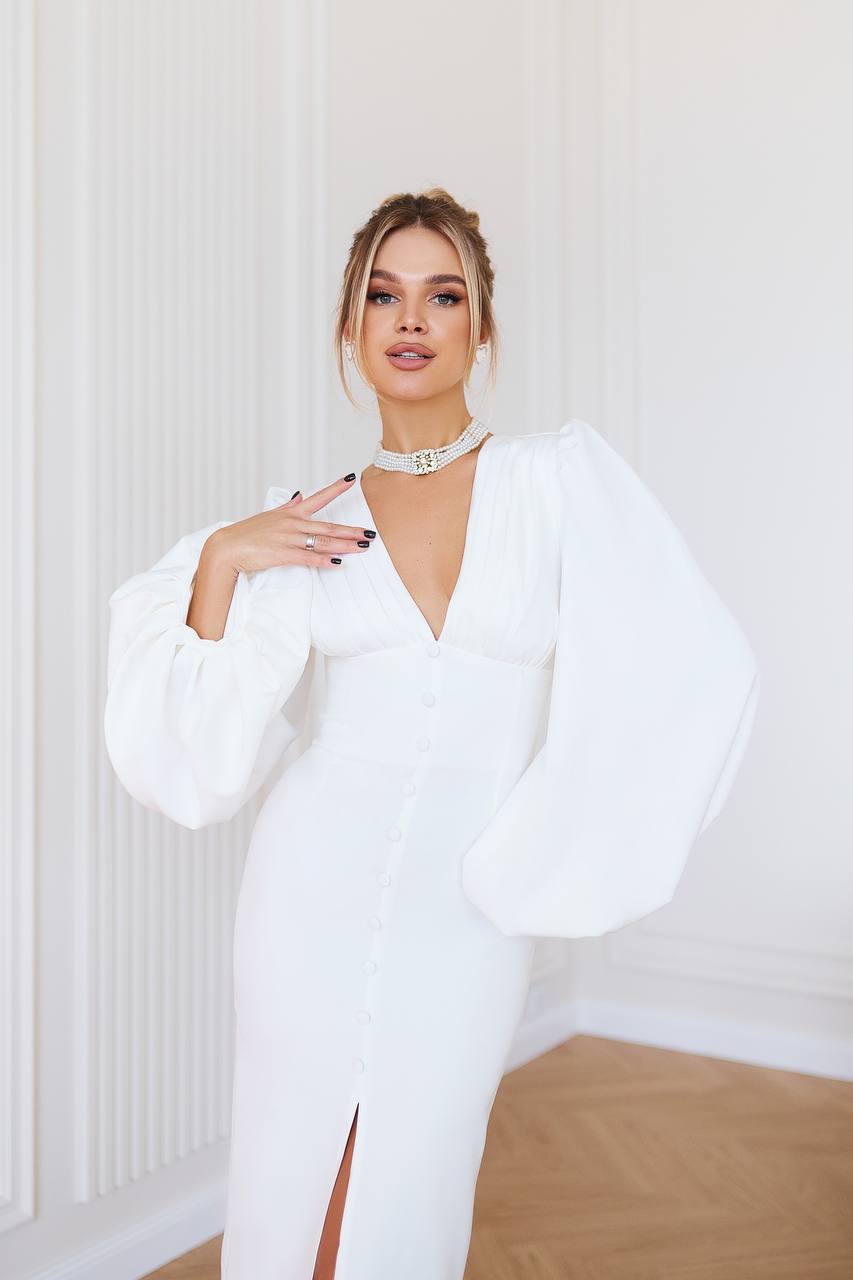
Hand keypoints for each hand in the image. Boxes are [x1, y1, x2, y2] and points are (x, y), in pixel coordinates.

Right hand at [205, 474, 373, 575]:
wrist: (228, 547)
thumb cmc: (248, 533)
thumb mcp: (270, 515)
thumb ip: (288, 506)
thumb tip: (299, 495)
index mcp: (291, 512)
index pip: (319, 497)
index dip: (336, 488)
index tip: (351, 478)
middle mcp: (293, 523)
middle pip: (329, 526)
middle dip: (352, 530)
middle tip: (370, 533)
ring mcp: (289, 538)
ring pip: (323, 541)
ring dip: (345, 545)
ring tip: (362, 547)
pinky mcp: (283, 554)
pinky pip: (308, 557)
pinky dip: (323, 560)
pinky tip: (337, 563)